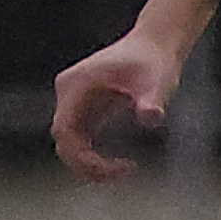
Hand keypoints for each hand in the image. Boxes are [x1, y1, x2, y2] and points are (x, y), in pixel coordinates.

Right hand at [51, 30, 185, 182]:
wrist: (155, 46)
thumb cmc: (154, 61)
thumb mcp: (156, 82)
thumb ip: (151, 100)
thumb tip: (151, 116)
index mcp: (77, 85)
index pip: (64, 130)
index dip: (81, 156)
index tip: (111, 168)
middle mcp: (69, 93)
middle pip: (64, 140)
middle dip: (87, 165)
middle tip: (121, 174)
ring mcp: (75, 101)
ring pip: (70, 143)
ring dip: (91, 164)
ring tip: (124, 171)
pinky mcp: (86, 109)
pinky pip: (81, 140)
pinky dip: (95, 157)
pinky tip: (121, 165)